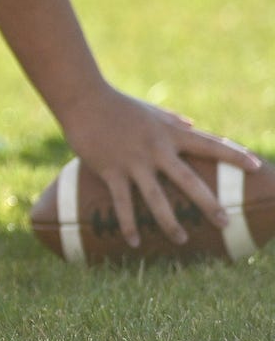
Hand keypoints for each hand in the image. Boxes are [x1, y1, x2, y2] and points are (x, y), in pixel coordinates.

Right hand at [60, 85, 263, 246]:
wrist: (83, 98)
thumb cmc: (117, 103)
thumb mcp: (150, 110)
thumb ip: (172, 119)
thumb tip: (192, 124)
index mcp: (170, 133)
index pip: (209, 144)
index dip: (234, 155)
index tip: (257, 167)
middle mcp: (156, 148)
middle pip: (188, 180)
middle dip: (208, 203)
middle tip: (225, 222)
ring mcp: (133, 161)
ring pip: (156, 197)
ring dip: (169, 221)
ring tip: (182, 240)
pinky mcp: (110, 169)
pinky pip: (122, 202)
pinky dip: (128, 223)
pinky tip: (134, 242)